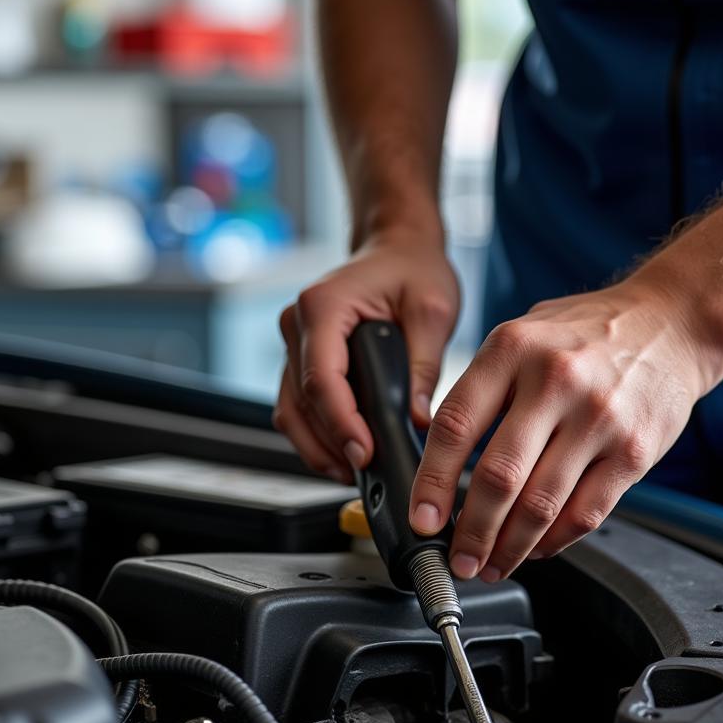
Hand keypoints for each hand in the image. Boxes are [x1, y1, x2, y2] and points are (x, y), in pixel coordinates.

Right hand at [273, 231, 459, 482]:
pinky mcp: (301, 360)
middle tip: (363, 473)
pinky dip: (316, 435)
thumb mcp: (432, 310)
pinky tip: (344, 454)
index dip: (340, 422)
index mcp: (323, 305)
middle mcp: (297, 324)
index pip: (321, 377)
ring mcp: (294, 343)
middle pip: (299, 401)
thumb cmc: (413, 268)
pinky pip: (298, 406)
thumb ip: (423, 366)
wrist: (398, 249)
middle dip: (329, 444)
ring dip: (317, 447)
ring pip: (290, 410)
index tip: (362, 453)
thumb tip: (416, 420)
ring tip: (353, 472)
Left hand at [408, 275, 717, 580]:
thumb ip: (481, 388)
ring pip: (541, 505)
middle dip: (470, 531)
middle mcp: (555, 381)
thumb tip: (436, 459)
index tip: (422, 519)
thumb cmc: (588, 333)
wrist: (673, 322)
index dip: (431, 482)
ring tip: (491, 564)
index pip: (455, 426)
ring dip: (509, 548)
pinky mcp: (633, 451)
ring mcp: (599, 418)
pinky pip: (585, 513)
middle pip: (498, 477)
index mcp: (513, 349)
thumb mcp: (522, 335)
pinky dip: (554, 542)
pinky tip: (536, 548)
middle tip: (458, 559)